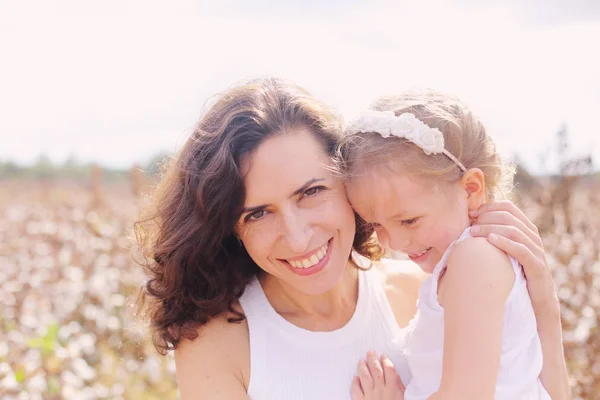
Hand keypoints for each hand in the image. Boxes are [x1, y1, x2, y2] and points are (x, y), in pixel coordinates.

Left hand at [351, 352, 404, 399]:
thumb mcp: (403, 399)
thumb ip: (399, 387)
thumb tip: (396, 377)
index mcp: (392, 389)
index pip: (389, 370)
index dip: (386, 361)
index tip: (383, 355)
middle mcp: (380, 390)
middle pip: (376, 370)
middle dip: (372, 360)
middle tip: (370, 352)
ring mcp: (369, 395)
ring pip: (364, 377)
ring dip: (362, 367)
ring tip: (361, 361)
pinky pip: (355, 390)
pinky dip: (355, 383)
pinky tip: (355, 378)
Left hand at [469, 200, 559, 316]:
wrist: (537, 301)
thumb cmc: (515, 274)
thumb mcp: (504, 252)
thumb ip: (494, 237)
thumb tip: (469, 225)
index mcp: (526, 229)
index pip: (509, 207)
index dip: (489, 206)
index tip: (471, 213)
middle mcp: (533, 237)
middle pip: (510, 217)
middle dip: (487, 217)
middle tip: (470, 223)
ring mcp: (537, 251)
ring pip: (514, 231)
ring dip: (491, 228)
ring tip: (473, 232)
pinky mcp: (537, 266)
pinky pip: (521, 250)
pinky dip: (505, 243)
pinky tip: (490, 240)